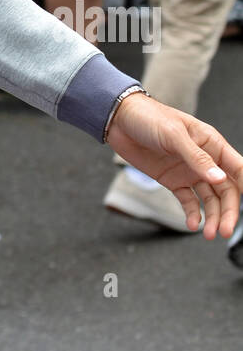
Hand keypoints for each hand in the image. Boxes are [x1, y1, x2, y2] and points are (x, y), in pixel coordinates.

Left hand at [106, 93, 242, 239]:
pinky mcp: (173, 181)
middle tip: (225, 231)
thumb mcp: (174, 135)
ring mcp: (189, 171)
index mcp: (211, 143)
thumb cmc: (149, 117)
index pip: (238, 168)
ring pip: (210, 199)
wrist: (119, 120)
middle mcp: (204, 160)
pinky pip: (189, 201)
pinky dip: (193, 214)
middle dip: (228, 211)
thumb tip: (219, 178)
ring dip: (213, 217)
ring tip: (210, 233)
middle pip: (226, 190)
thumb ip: (197, 158)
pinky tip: (193, 224)